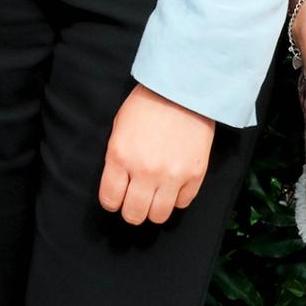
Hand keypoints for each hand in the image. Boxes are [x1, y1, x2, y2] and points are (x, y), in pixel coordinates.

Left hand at [98, 85, 214, 224]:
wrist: (183, 89)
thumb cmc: (148, 103)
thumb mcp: (120, 127)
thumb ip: (118, 157)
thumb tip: (119, 183)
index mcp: (121, 156)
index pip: (110, 199)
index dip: (112, 201)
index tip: (117, 198)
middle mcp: (145, 171)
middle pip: (134, 214)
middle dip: (131, 211)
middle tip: (135, 201)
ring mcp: (172, 175)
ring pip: (159, 216)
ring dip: (154, 209)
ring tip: (155, 197)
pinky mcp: (194, 175)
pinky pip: (183, 203)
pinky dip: (177, 198)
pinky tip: (173, 185)